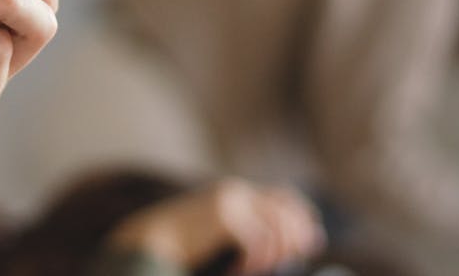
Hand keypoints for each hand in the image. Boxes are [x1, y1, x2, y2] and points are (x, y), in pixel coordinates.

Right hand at [107, 178, 325, 275]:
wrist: (149, 240)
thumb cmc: (183, 244)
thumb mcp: (219, 235)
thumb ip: (246, 233)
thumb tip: (287, 246)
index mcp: (235, 192)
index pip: (284, 196)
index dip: (302, 217)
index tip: (308, 242)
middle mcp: (236, 191)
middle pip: (286, 210)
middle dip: (298, 236)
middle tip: (297, 257)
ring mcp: (230, 201)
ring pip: (277, 227)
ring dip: (274, 255)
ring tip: (254, 272)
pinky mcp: (224, 216)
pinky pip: (257, 241)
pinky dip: (254, 263)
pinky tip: (238, 273)